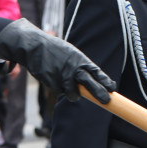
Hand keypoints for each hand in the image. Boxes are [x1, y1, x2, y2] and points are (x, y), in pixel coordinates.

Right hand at [0, 19, 115, 102]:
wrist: (34, 46)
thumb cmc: (54, 49)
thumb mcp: (71, 53)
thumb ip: (80, 65)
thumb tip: (92, 77)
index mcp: (79, 59)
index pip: (96, 72)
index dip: (105, 81)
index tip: (112, 88)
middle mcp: (73, 68)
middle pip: (89, 83)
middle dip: (98, 93)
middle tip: (106, 100)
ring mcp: (62, 76)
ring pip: (72, 93)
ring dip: (72, 94)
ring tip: (68, 88)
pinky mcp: (52, 83)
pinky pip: (59, 90)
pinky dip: (58, 87)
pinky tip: (53, 77)